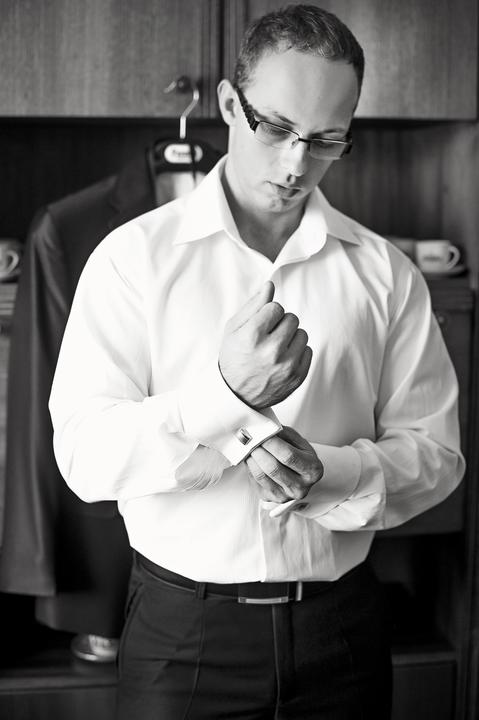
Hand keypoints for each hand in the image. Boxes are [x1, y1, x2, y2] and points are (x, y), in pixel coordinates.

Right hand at [218, 282, 311, 408]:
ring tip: (275, 349)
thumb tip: (270, 285)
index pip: (276, 307)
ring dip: (290, 338)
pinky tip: (282, 360)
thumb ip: (253, 306)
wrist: (236, 395)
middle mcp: (271, 351)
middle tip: (268, 338)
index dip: (268, 314)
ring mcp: (286, 366)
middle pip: (292, 318)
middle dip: (280, 324)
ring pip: (302, 334)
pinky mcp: (297, 377)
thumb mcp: (234, 330)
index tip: (261, 326)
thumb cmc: (233, 358)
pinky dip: (297, 353)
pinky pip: (308, 351)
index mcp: (252, 336)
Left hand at [245, 426, 323, 502]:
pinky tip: (251, 458)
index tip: (262, 433)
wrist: (297, 471)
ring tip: (249, 447)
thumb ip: (283, 434)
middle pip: (273, 468)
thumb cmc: (298, 454)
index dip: (272, 444)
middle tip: (251, 439)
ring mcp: (285, 496)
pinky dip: (250, 467)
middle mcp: (301, 487)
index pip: (288, 456)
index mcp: (313, 470)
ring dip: (251, 458)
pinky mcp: (270, 498)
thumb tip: (265, 429)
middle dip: (259, 450)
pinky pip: (255, 481)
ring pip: (261, 475)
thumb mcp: (297, 440)